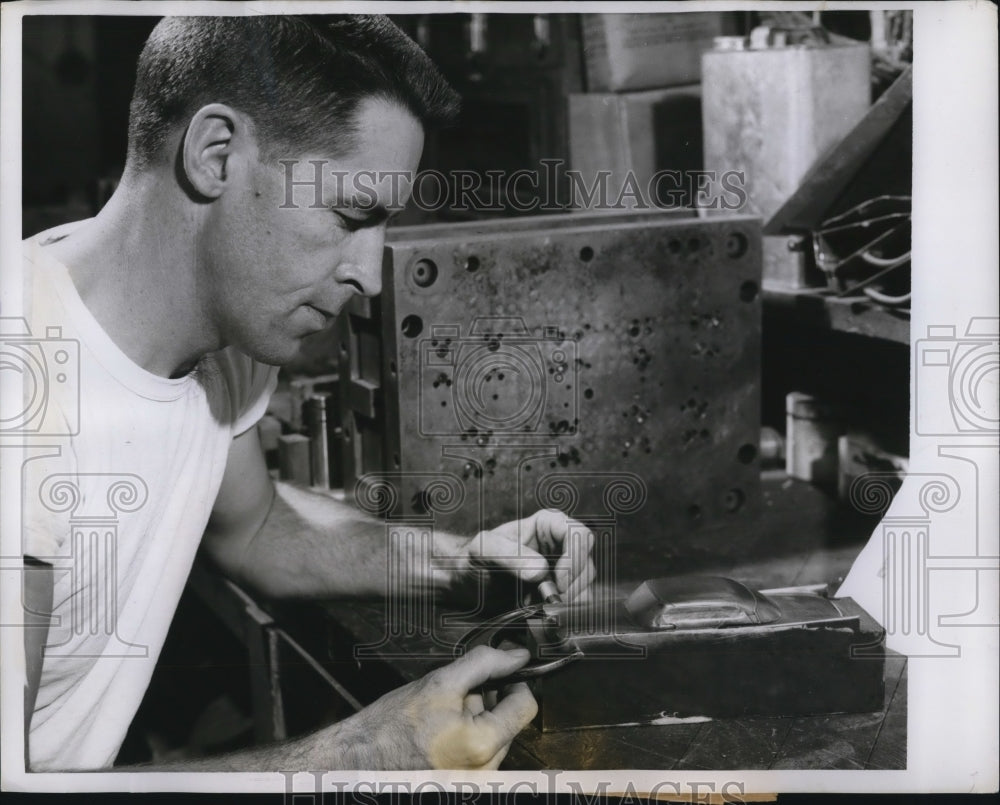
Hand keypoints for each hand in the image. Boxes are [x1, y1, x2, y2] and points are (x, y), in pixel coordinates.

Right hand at [330, 646, 536, 768]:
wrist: (360, 758)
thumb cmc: (392, 726)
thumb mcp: (440, 681)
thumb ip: (484, 663)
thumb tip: (515, 655)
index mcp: (482, 746)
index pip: (526, 706)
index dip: (516, 680)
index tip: (505, 667)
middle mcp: (485, 772)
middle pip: (508, 720)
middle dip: (490, 699)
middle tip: (460, 690)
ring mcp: (475, 781)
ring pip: (494, 735)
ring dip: (478, 717)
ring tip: (444, 713)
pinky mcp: (465, 784)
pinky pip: (480, 752)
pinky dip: (467, 734)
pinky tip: (442, 729)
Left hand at [462, 508, 596, 602]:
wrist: (468, 583)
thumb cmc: (474, 558)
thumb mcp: (484, 550)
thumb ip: (509, 555)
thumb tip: (540, 571)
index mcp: (548, 524)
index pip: (579, 535)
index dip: (574, 559)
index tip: (559, 583)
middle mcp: (560, 544)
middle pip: (586, 563)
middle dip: (573, 587)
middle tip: (550, 604)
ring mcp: (563, 569)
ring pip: (585, 586)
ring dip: (568, 603)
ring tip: (542, 610)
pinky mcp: (560, 591)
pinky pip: (576, 603)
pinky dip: (564, 613)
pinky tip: (544, 615)